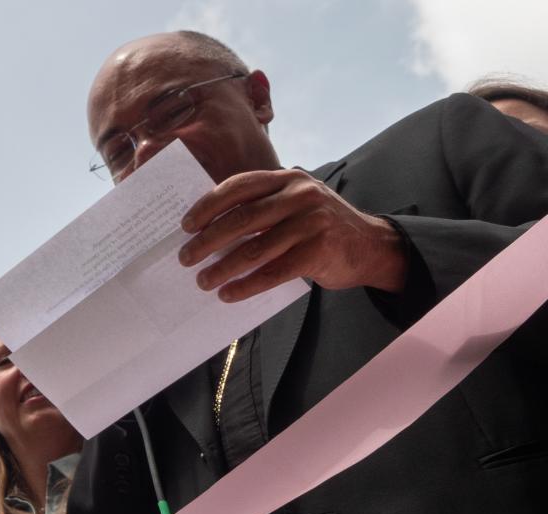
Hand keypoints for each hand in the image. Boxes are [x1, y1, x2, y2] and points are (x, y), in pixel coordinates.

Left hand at [180, 168, 408, 300]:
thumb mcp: (294, 204)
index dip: (208, 206)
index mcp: (288, 179)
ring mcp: (312, 222)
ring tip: (203, 281)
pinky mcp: (319, 251)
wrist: (370, 246)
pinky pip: (272, 272)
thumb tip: (207, 229)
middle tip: (186, 258)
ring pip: (254, 249)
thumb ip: (261, 208)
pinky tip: (229, 294)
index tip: (185, 226)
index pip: (238, 186)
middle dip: (207, 241)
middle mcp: (300, 195)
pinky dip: (246, 286)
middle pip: (242, 219)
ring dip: (223, 268)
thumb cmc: (318, 227)